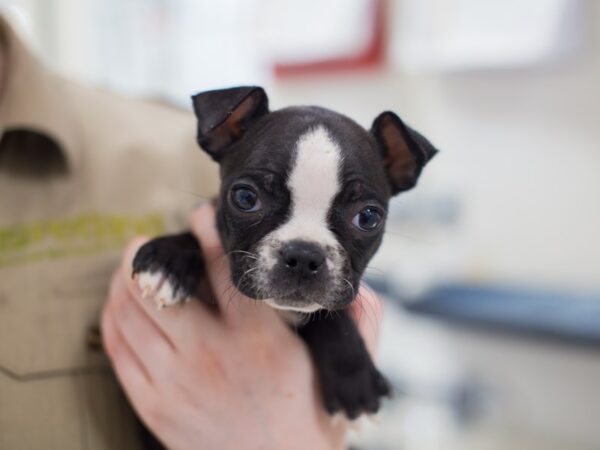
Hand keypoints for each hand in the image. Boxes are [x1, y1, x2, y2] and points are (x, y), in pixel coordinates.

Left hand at [101, 205, 383, 449]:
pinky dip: (112, 319)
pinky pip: (118, 351)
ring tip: (128, 266)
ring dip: (123, 282)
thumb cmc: (308, 417)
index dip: (208, 234)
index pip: (224, 272)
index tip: (199, 213)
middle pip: (160, 288)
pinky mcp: (154, 406)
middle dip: (145, 255)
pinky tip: (118, 305)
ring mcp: (177, 382)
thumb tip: (363, 289)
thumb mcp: (340, 371)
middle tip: (144, 240)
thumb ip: (361, 326)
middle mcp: (212, 356)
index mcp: (258, 340)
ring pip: (132, 315)